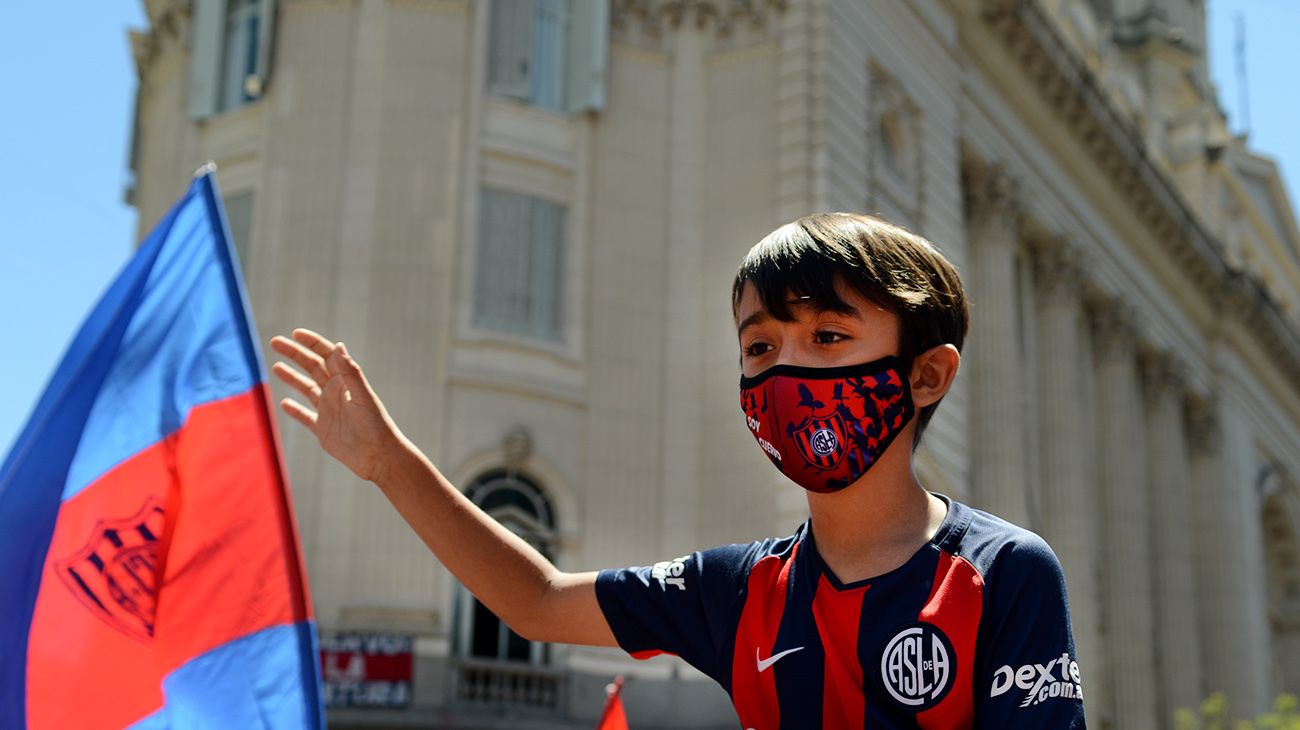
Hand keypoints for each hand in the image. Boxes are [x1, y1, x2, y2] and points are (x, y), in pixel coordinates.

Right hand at [269, 329, 403, 482]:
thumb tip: (338, 346)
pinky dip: (295, 410)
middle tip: (275, 341)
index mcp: (346, 381)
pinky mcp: (323, 429)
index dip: (312, 343)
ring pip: (306, 389)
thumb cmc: (375, 425)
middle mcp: (336, 392)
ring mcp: (329, 410)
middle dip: (295, 353)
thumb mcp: (362, 396)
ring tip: (276, 367)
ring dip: (292, 377)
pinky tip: (284, 403)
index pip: (327, 355)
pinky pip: (305, 416)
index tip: (294, 333)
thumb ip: (350, 372)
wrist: (379, 456)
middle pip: (312, 367)